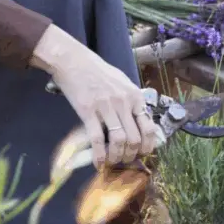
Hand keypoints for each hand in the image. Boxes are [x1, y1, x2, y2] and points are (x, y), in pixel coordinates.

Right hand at [30, 25, 158, 168]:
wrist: (73, 61)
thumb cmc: (98, 72)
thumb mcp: (123, 83)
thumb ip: (132, 101)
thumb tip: (139, 122)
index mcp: (135, 96)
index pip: (149, 127)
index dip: (148, 145)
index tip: (143, 153)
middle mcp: (124, 102)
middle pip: (135, 138)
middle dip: (131, 155)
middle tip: (125, 160)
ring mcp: (106, 107)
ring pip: (119, 141)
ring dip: (117, 156)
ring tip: (113, 162)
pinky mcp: (88, 111)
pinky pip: (97, 139)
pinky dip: (99, 155)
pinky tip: (98, 163)